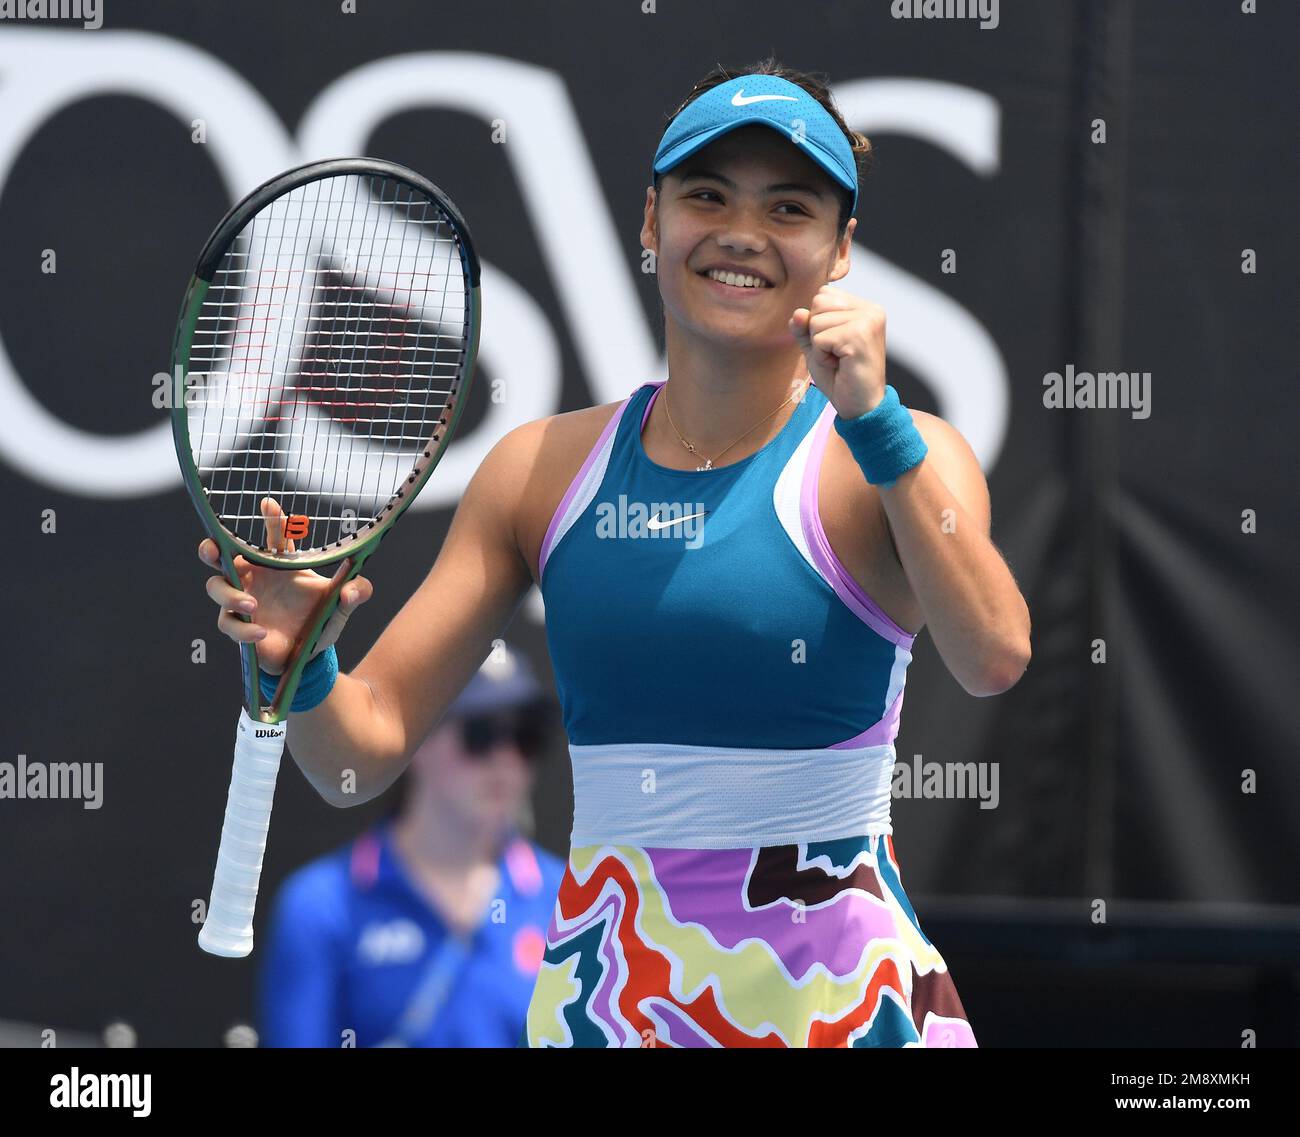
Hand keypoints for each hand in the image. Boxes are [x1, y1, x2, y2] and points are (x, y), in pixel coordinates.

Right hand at [199, 497, 372, 674]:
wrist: (309, 655)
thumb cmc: (319, 620)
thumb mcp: (342, 605)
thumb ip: (357, 592)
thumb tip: (353, 589)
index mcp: (280, 565)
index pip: (274, 537)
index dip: (272, 521)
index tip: (269, 504)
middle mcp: (255, 578)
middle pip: (221, 556)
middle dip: (211, 548)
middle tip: (213, 548)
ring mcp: (242, 601)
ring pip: (217, 588)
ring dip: (231, 594)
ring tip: (252, 604)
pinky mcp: (239, 626)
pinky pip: (230, 623)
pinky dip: (244, 629)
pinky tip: (261, 633)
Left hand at [788, 285, 887, 418]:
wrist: (860, 406)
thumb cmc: (840, 377)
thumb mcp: (815, 347)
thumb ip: (804, 327)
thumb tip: (797, 313)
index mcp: (864, 307)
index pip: (823, 294)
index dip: (818, 322)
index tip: (835, 345)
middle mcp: (871, 309)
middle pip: (818, 302)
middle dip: (817, 333)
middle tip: (836, 354)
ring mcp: (868, 320)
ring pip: (817, 320)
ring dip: (819, 347)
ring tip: (839, 361)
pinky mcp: (860, 335)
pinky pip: (819, 338)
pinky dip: (822, 357)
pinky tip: (839, 366)